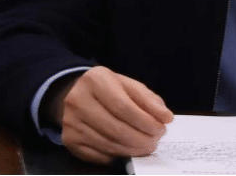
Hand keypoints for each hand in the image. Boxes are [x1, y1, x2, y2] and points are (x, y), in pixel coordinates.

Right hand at [50, 66, 173, 163]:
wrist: (74, 93)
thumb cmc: (106, 89)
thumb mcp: (127, 85)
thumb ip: (148, 99)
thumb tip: (165, 117)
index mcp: (95, 80)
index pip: (123, 106)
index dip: (145, 121)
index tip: (160, 128)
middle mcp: (78, 101)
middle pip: (116, 128)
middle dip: (141, 139)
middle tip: (155, 141)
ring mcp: (71, 122)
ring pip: (108, 144)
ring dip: (132, 149)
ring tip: (146, 146)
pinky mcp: (69, 140)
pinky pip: (98, 155)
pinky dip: (117, 155)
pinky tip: (128, 150)